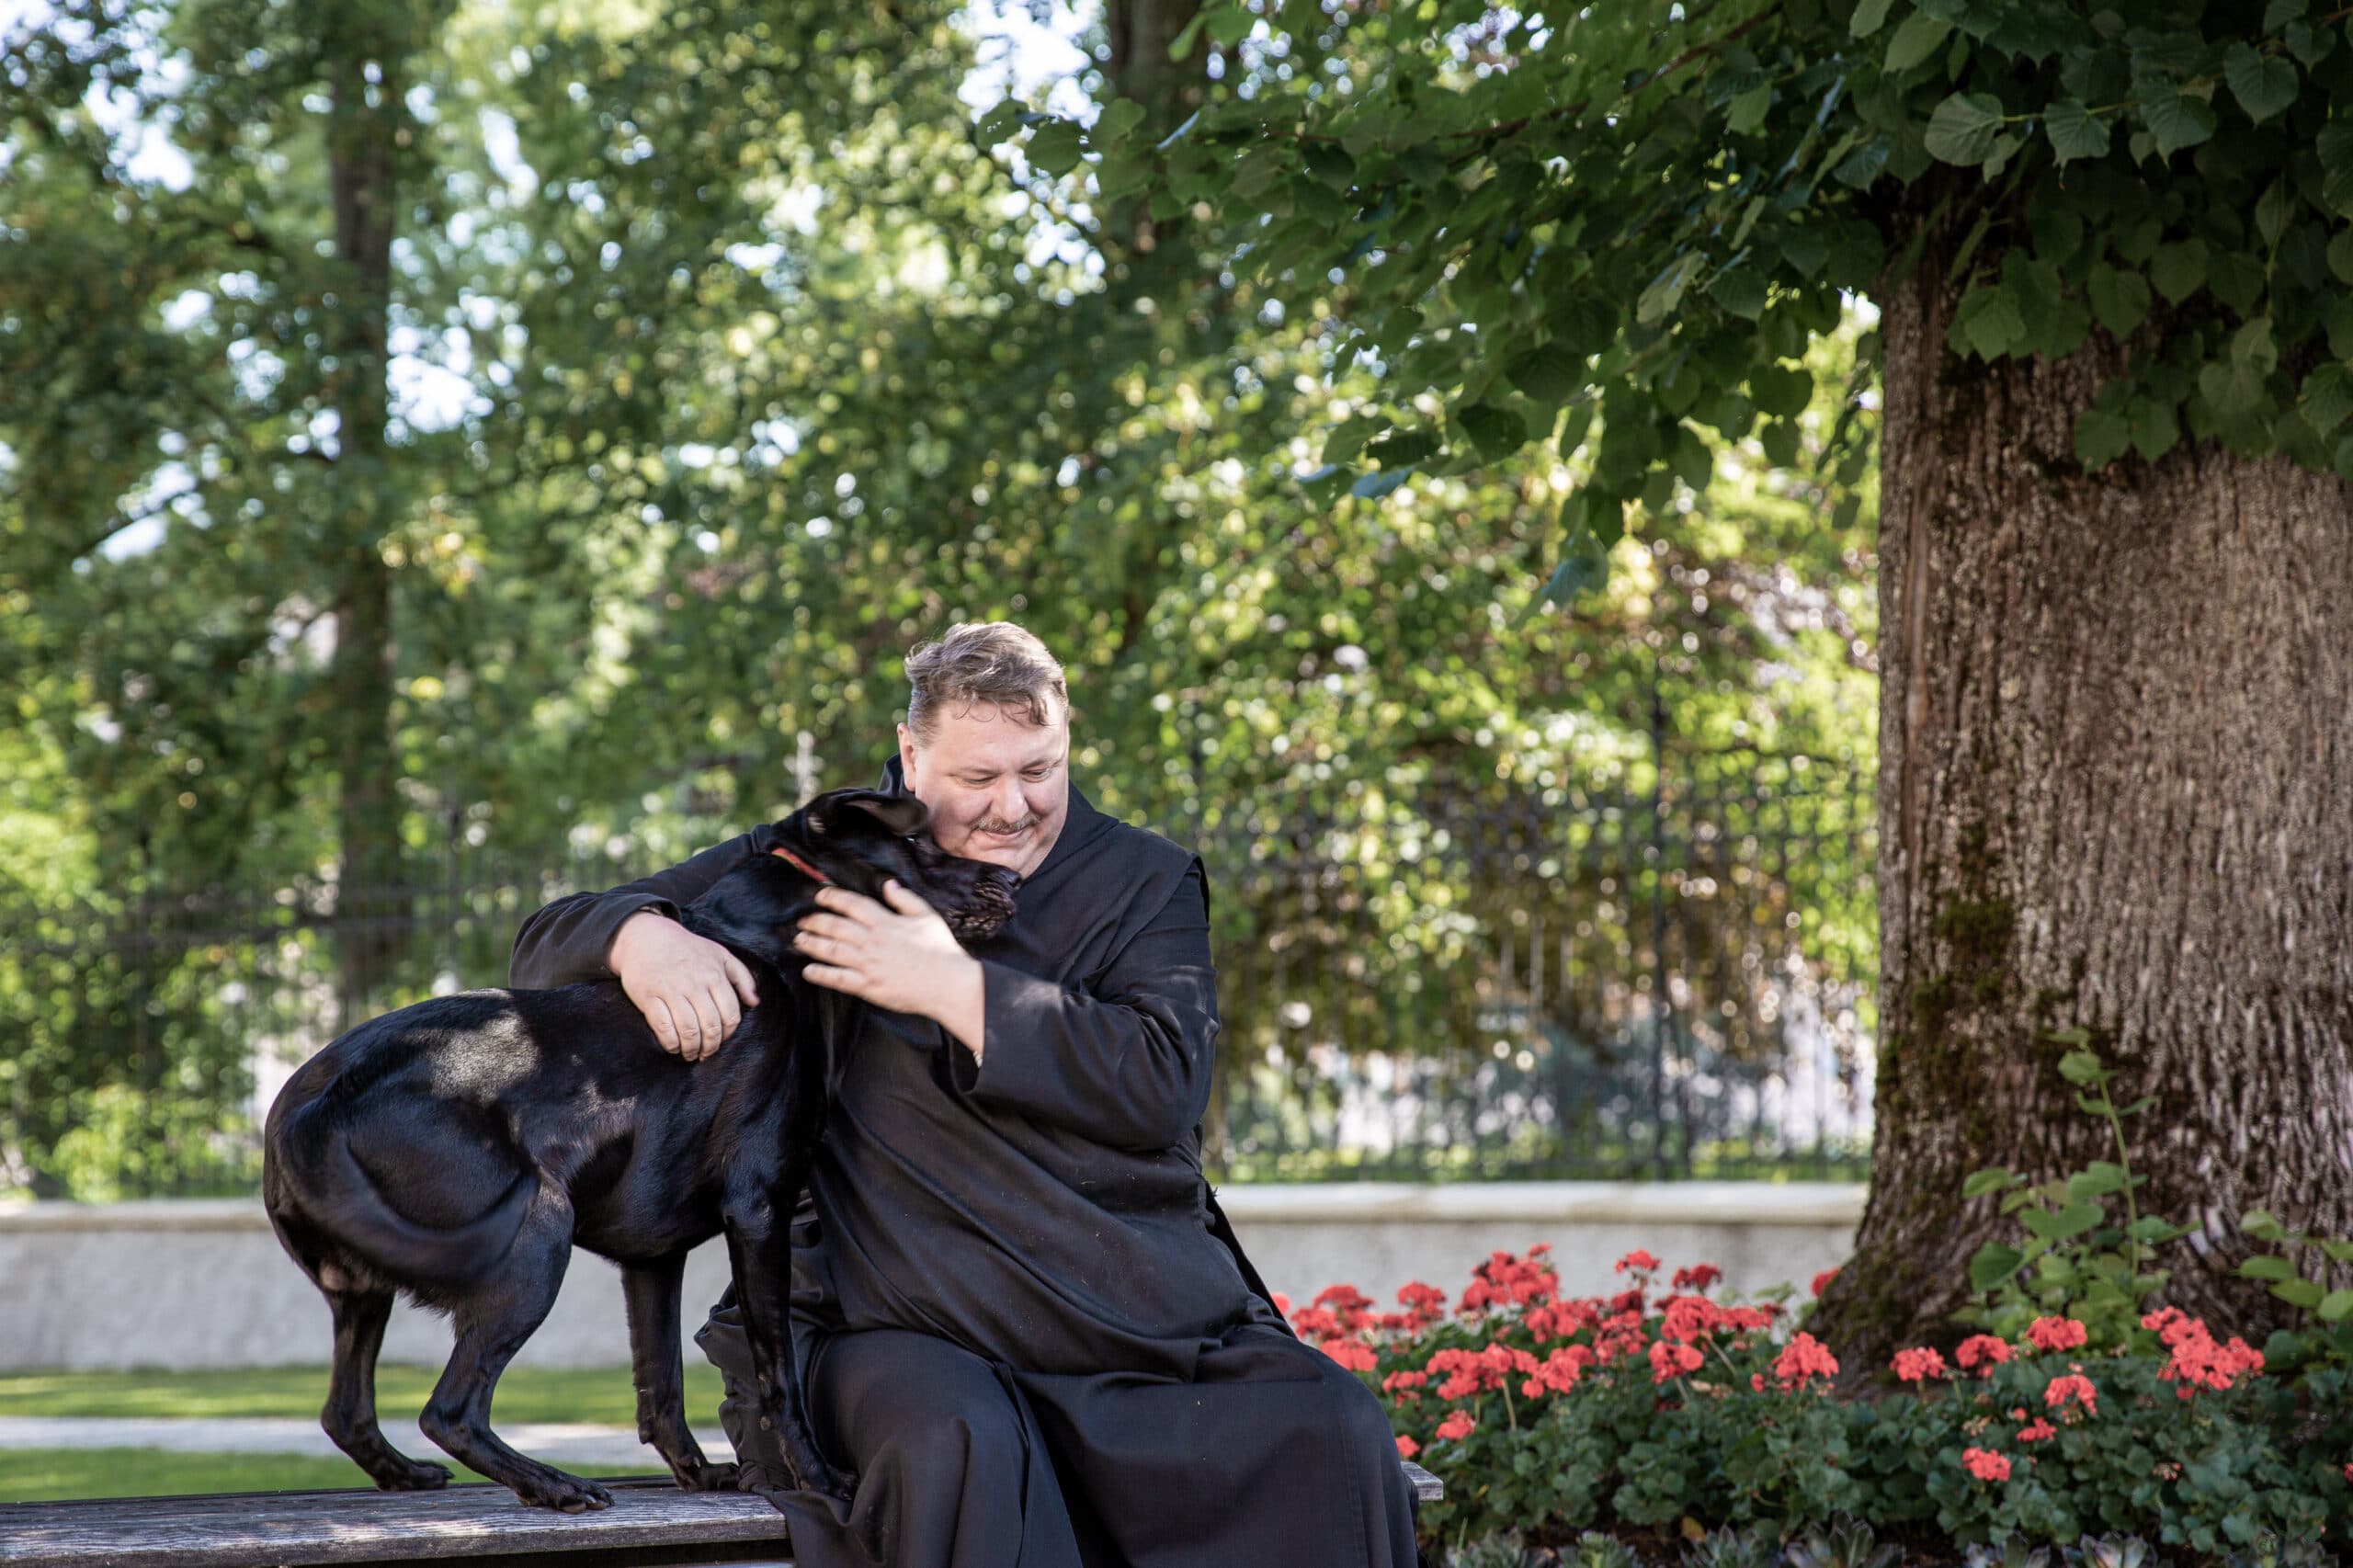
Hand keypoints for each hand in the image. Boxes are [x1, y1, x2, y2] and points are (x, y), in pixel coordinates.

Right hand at [610, 911, 760, 1060]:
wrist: (647, 937)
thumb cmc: (687, 949)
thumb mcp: (720, 955)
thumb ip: (742, 978)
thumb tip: (754, 1003)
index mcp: (714, 975)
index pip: (730, 1015)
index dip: (728, 1034)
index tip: (722, 1039)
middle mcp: (695, 984)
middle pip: (710, 1026)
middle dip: (711, 1046)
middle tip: (706, 1053)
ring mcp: (671, 991)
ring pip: (688, 1030)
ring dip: (691, 1049)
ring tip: (691, 1054)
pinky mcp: (649, 997)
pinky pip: (663, 1027)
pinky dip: (670, 1043)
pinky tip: (673, 1047)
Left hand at [794, 880, 979, 1020]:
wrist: (947, 984)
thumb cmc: (941, 950)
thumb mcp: (927, 916)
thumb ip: (905, 899)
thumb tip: (888, 884)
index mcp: (885, 922)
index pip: (852, 904)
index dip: (833, 898)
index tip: (820, 895)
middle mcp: (872, 941)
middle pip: (835, 926)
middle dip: (815, 921)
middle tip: (802, 920)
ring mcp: (868, 964)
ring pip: (831, 950)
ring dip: (812, 944)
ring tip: (799, 940)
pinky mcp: (868, 986)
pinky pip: (838, 979)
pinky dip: (821, 974)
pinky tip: (808, 971)